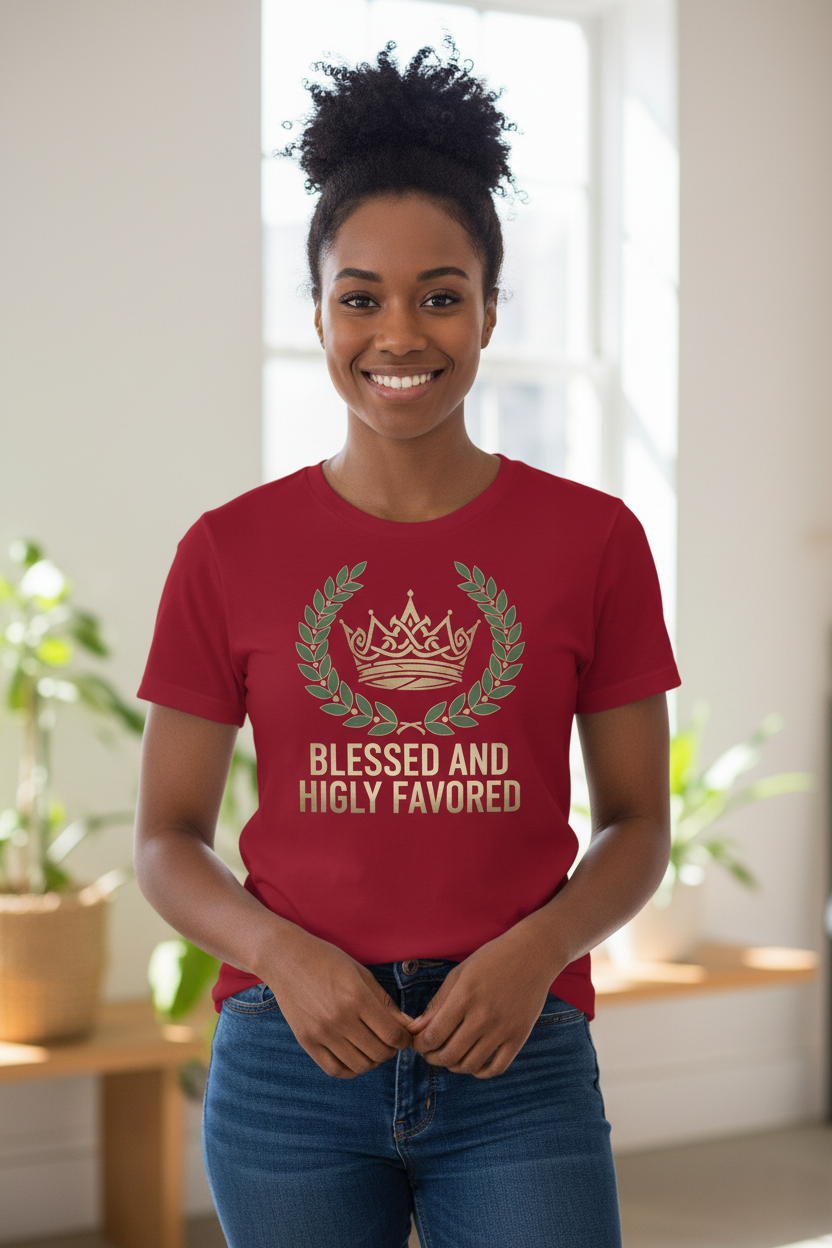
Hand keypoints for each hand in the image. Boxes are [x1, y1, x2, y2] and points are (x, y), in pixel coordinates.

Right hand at [264, 931, 413, 1078]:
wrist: (285, 958)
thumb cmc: (327, 960)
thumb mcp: (361, 973)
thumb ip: (384, 1002)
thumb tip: (407, 1026)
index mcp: (356, 997)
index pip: (392, 1034)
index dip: (404, 1039)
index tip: (404, 1036)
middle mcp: (339, 1018)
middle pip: (379, 1053)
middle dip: (391, 1050)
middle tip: (389, 1041)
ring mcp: (321, 1032)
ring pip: (360, 1065)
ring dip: (373, 1061)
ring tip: (372, 1047)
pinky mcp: (306, 1041)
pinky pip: (335, 1069)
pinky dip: (350, 1069)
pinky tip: (354, 1056)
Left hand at [407, 926, 558, 1078]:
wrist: (533, 955)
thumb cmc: (491, 960)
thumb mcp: (459, 975)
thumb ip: (437, 1004)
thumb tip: (415, 1030)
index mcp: (464, 996)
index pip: (433, 1036)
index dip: (420, 1044)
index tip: (419, 1042)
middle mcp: (483, 1016)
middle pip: (449, 1055)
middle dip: (433, 1058)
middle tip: (431, 1052)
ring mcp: (503, 1028)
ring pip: (470, 1065)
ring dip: (454, 1066)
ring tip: (450, 1056)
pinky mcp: (519, 1036)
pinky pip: (497, 1068)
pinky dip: (480, 1072)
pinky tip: (473, 1063)